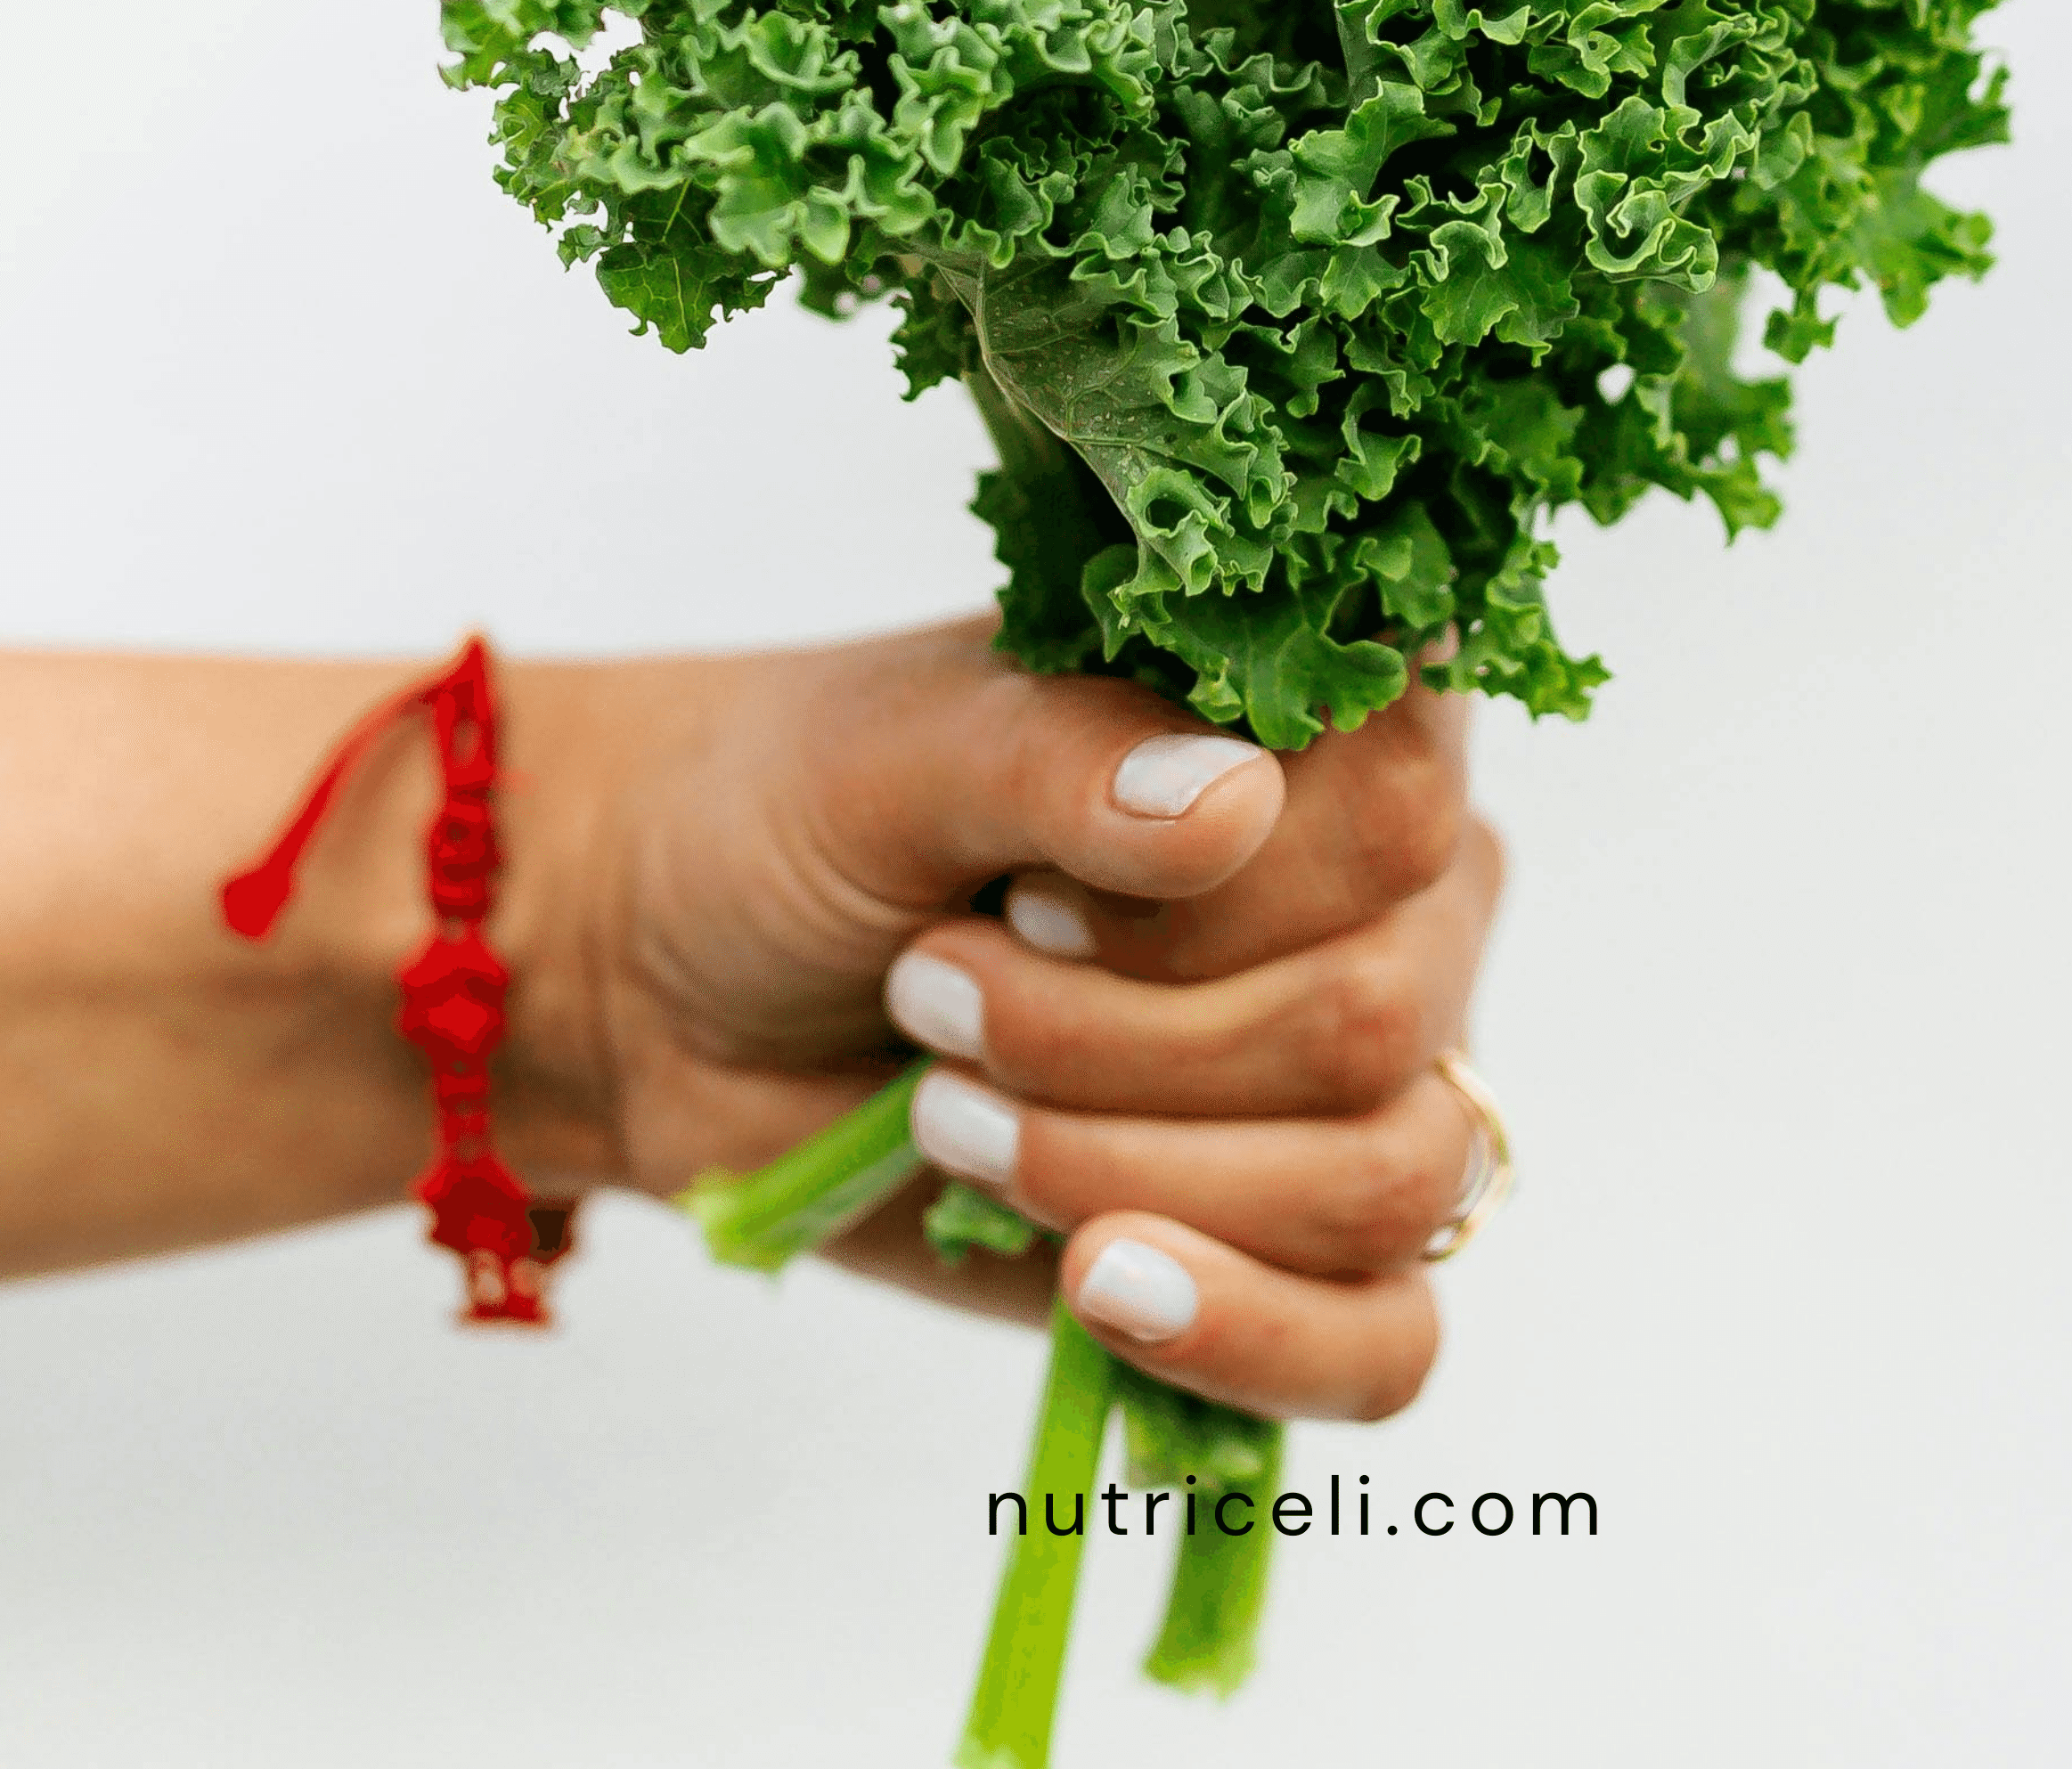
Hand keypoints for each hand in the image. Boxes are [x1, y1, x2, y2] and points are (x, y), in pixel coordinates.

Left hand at [494, 619, 1498, 1423]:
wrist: (667, 983)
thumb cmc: (797, 819)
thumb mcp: (895, 754)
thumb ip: (1062, 761)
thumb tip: (1232, 802)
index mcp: (1325, 733)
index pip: (1404, 802)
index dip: (1229, 884)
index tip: (1035, 893)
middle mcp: (1389, 906)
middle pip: (1375, 1020)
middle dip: (1121, 1044)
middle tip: (933, 991)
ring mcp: (1363, 1090)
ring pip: (1380, 1185)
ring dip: (1126, 1167)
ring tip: (950, 1115)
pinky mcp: (1299, 1256)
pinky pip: (1385, 1339)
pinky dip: (1249, 1334)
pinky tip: (1099, 1286)